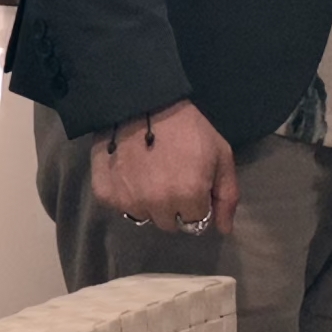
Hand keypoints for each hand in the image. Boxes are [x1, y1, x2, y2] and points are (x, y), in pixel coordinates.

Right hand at [91, 99, 238, 236]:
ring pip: (144, 217)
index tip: (192, 182)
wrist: (143, 101)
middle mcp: (157, 206)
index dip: (197, 202)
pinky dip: (126, 194)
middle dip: (174, 206)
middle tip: (171, 177)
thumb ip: (227, 195)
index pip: (196, 221)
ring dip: (149, 203)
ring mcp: (128, 202)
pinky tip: (131, 172)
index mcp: (189, 197)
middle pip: (169, 223)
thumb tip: (224, 231)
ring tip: (150, 173)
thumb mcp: (220, 154)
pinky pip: (121, 207)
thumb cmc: (188, 126)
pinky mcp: (105, 194)